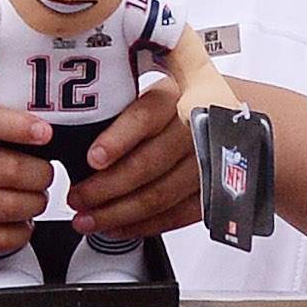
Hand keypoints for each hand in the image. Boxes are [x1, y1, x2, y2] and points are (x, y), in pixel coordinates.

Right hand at [0, 97, 56, 257]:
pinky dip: (17, 233)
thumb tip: (31, 134)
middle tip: (43, 175)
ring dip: (33, 205)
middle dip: (41, 176)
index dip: (21, 127)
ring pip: (9, 207)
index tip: (44, 134)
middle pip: (12, 170)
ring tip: (32, 200)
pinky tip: (18, 225)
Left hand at [66, 73, 207, 243]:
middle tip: (75, 198)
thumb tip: (81, 105)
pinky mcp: (216, 191)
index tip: (92, 159)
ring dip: (119, 213)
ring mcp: (209, 163)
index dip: (117, 140)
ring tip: (87, 219)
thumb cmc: (185, 99)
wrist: (231, 114)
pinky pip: (178, 216)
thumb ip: (128, 94)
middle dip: (105, 188)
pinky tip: (118, 227)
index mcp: (177, 96)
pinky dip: (145, 226)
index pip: (145, 118)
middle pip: (148, 165)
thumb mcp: (162, 79)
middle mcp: (195, 129)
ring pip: (160, 196)